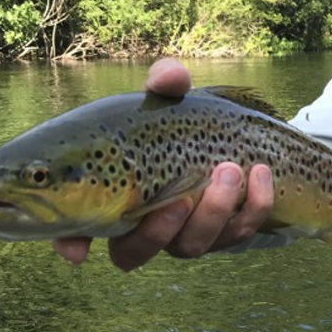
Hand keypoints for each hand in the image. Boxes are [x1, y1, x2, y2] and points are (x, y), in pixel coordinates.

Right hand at [52, 58, 275, 269]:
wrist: (243, 140)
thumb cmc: (188, 120)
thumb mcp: (173, 97)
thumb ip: (166, 82)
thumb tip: (169, 79)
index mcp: (113, 193)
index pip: (75, 229)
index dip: (68, 241)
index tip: (75, 251)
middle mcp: (143, 224)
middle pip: (134, 252)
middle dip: (158, 229)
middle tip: (182, 196)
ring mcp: (185, 234)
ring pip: (190, 246)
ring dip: (212, 212)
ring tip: (230, 170)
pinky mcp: (226, 234)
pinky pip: (239, 232)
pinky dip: (253, 205)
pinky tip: (262, 172)